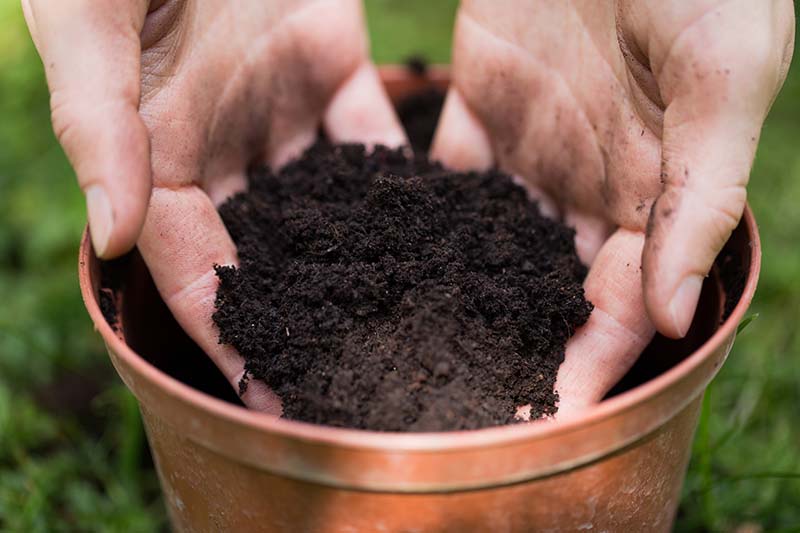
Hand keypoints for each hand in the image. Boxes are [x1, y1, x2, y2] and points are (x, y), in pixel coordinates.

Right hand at [24, 0, 405, 409]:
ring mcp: (277, 106)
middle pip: (270, 251)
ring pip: (328, 203)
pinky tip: (441, 227)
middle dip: (309, 317)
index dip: (228, 332)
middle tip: (360, 380)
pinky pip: (371, 133)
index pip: (194, 264)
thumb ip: (100, 125)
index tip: (272, 395)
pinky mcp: (330, 62)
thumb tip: (114, 239)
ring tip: (414, 323)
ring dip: (365, 260)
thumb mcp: (88, 16)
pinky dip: (401, 178)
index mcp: (157, 148)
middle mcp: (221, 142)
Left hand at [432, 0, 793, 415]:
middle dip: (508, 342)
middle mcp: (588, 183)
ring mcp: (531, 147)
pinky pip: (441, 176)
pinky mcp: (481, 106)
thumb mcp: (721, 74)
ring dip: (448, 292)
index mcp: (652, 188)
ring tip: (399, 346)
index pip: (622, 300)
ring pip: (485, 242)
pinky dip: (411, 214)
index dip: (589, 359)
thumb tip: (672, 320)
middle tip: (454, 398)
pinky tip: (373, 256)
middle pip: (543, 287)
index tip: (544, 415)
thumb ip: (698, 197)